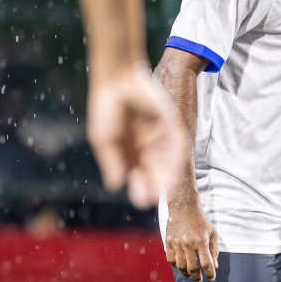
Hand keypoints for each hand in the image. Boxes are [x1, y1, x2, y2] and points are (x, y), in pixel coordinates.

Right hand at [87, 64, 184, 207]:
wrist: (117, 81)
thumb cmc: (105, 110)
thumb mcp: (104, 140)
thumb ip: (112, 162)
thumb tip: (115, 186)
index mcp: (130, 153)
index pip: (138, 176)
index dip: (140, 188)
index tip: (141, 200)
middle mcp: (146, 148)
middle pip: (154, 171)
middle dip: (155, 185)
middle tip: (154, 198)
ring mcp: (159, 137)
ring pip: (167, 162)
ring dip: (167, 177)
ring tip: (164, 190)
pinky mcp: (170, 125)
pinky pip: (176, 145)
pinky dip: (176, 159)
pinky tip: (174, 170)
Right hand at [165, 202, 218, 281]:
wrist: (183, 207)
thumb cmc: (200, 220)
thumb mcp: (212, 233)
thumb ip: (214, 250)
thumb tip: (215, 266)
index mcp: (201, 241)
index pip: (206, 264)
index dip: (210, 274)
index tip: (211, 278)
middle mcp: (188, 244)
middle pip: (192, 268)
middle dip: (197, 277)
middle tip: (200, 279)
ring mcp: (176, 243)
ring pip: (180, 266)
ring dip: (186, 273)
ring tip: (191, 274)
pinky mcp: (168, 242)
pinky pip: (171, 259)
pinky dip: (176, 266)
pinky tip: (181, 266)